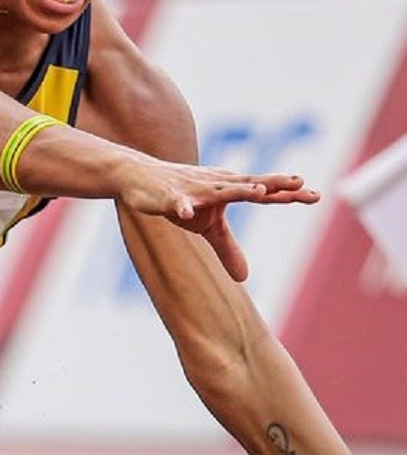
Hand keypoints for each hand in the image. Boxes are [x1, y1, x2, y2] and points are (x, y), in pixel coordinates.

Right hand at [118, 160, 319, 280]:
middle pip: (250, 186)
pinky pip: (177, 204)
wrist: (139, 176)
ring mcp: (194, 190)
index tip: (316, 196)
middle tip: (300, 183)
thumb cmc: (179, 197)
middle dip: (273, 185)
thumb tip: (245, 278)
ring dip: (238, 190)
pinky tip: (186, 214)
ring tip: (259, 192)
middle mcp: (216, 186)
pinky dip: (182, 207)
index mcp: (229, 190)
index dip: (288, 195)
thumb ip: (227, 248)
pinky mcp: (170, 196)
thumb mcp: (206, 226)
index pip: (263, 193)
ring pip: (219, 191)